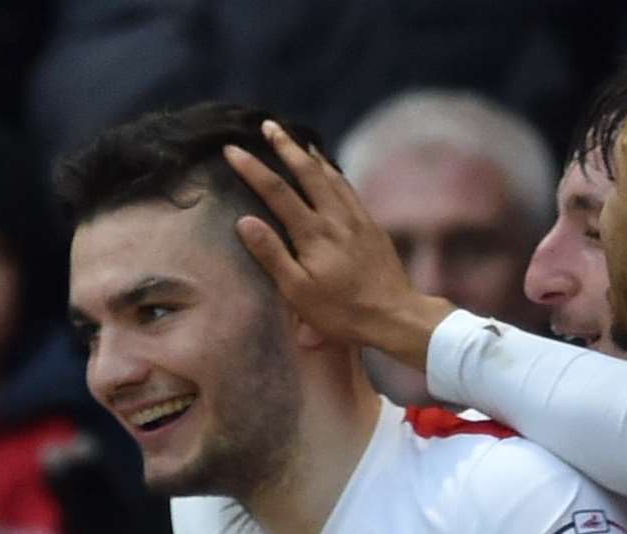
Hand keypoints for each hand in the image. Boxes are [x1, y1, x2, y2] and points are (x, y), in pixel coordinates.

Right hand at [222, 120, 455, 369]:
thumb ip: (271, 254)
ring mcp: (356, 219)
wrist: (394, 315)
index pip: (276, 191)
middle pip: (306, 171)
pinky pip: (348, 188)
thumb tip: (244, 221)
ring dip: (310, 154)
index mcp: (312, 234)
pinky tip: (329, 169)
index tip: (232, 150)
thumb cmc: (341, 312)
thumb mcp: (298, 292)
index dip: (252, 168)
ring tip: (297, 138)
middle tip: (268, 125)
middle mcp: (335, 217)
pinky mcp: (370, 226)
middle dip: (284, 146)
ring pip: (330, 175)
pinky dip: (333, 171)